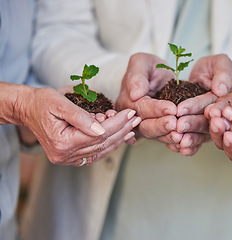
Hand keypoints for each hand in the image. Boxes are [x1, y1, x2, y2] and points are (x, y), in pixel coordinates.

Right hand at [21, 87, 140, 165]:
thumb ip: (81, 117)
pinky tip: (119, 138)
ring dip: (118, 139)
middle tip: (136, 119)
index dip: (117, 123)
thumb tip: (102, 129)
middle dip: (122, 130)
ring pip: (101, 151)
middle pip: (102, 144)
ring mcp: (66, 159)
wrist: (27, 109)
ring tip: (132, 128)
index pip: (99, 134)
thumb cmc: (42, 102)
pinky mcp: (69, 158)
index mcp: (62, 142)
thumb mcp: (60, 103)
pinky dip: (108, 146)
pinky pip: (94, 154)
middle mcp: (64, 155)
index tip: (130, 113)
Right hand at [116, 53, 178, 143]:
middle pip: (146, 126)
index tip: (172, 108)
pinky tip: (184, 145)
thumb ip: (137, 76)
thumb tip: (134, 93)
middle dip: (162, 126)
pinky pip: (165, 140)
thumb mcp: (141, 62)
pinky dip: (174, 144)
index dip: (156, 109)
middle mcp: (133, 118)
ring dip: (169, 137)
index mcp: (127, 102)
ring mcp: (145, 127)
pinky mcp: (158, 132)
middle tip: (176, 125)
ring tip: (182, 137)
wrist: (158, 76)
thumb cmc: (149, 68)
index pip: (141, 107)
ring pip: (156, 136)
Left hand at [168, 54, 231, 155]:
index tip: (182, 109)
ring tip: (177, 138)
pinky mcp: (204, 133)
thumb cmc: (214, 68)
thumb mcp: (221, 63)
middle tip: (178, 125)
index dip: (198, 106)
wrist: (204, 77)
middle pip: (209, 122)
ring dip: (190, 138)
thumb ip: (223, 73)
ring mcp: (215, 127)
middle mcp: (225, 116)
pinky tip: (179, 149)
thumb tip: (220, 89)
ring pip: (203, 135)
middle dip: (192, 124)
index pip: (215, 103)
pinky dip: (189, 147)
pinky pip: (198, 142)